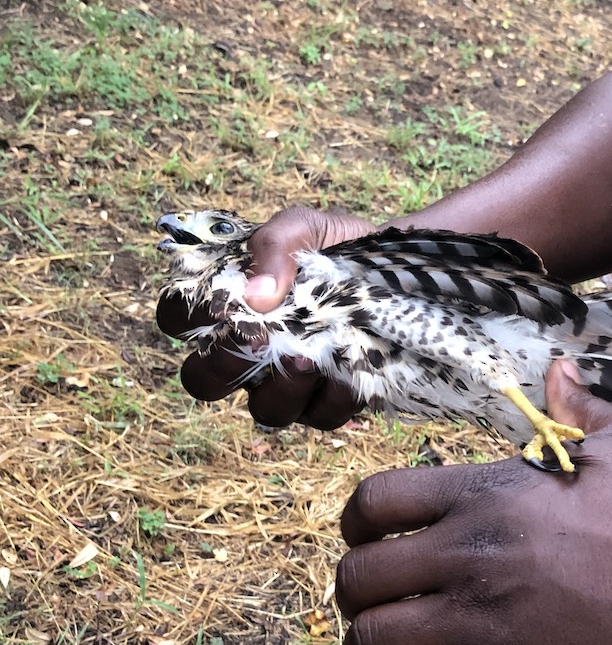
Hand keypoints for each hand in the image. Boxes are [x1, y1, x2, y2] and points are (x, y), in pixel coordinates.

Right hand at [156, 204, 371, 428]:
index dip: (183, 316)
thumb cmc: (341, 248)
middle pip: (204, 381)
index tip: (218, 302)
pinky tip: (352, 366)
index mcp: (231, 305)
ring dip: (283, 387)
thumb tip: (256, 294)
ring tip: (310, 358)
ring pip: (264, 409)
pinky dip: (334, 396)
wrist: (402, 272)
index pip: (177, 318)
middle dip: (223, 366)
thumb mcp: (310, 228)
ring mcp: (287, 383)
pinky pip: (319, 416)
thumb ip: (277, 243)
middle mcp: (249, 352)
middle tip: (255, 340)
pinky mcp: (328, 402)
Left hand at [337, 362, 611, 644]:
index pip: (374, 500)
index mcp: (484, 495)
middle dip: (351, 591)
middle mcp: (469, 555)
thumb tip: (559, 370)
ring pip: (372, 643)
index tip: (369, 537)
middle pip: (356, 574)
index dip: (355, 521)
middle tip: (376, 602)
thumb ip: (578, 406)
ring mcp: (484, 621)